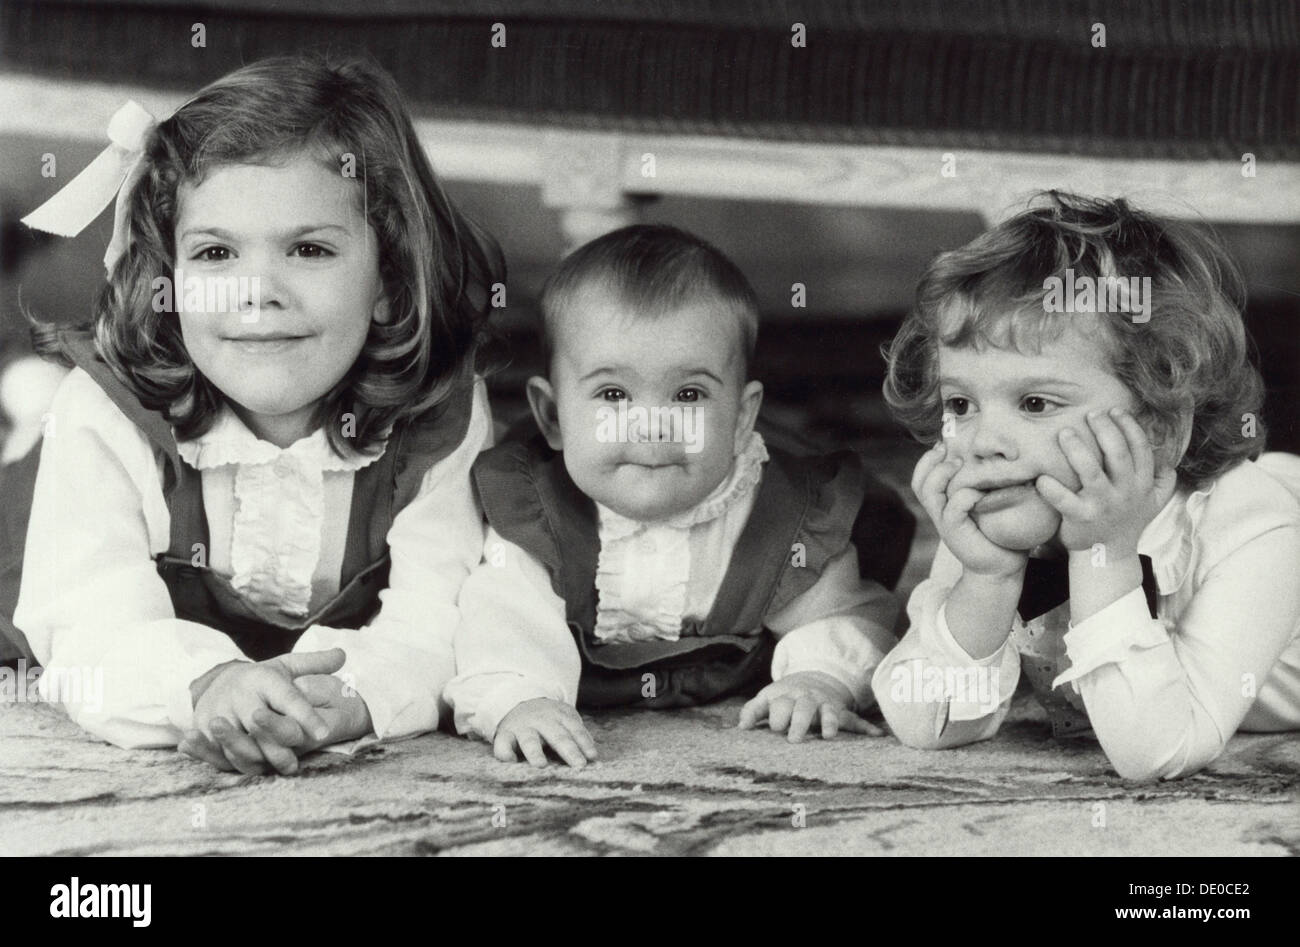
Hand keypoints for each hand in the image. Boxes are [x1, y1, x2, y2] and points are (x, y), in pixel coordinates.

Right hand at [182, 649, 344, 774]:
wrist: (218, 683)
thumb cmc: (263, 680)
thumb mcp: (286, 666)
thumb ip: (314, 664)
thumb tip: (343, 655)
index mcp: (264, 678)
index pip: (288, 697)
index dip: (305, 715)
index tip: (324, 733)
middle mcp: (241, 693)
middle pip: (262, 723)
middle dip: (281, 742)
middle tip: (299, 761)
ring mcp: (220, 711)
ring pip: (241, 742)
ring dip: (262, 758)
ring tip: (287, 768)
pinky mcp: (203, 728)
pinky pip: (221, 751)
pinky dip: (239, 762)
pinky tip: (259, 770)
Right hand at [494, 698, 596, 768]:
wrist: (519, 702)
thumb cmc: (549, 720)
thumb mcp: (564, 720)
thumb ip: (577, 735)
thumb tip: (593, 757)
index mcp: (560, 716)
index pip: (575, 730)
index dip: (584, 743)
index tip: (592, 757)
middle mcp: (542, 721)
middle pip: (557, 736)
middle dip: (569, 750)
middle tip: (579, 765)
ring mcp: (522, 727)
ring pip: (529, 741)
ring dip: (535, 752)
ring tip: (541, 765)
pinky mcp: (504, 735)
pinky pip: (502, 744)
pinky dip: (505, 752)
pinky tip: (510, 762)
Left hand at [738, 671, 883, 741]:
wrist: (812, 679)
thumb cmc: (783, 698)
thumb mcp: (765, 700)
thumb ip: (751, 712)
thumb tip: (741, 727)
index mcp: (784, 696)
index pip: (777, 704)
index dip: (777, 714)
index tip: (774, 727)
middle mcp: (804, 699)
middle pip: (802, 708)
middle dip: (798, 721)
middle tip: (793, 739)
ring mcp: (823, 704)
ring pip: (827, 712)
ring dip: (828, 723)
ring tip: (828, 735)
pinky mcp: (838, 712)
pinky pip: (852, 720)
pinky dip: (866, 727)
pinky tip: (877, 735)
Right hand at [912, 441, 1027, 577]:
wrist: (1002, 566)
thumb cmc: (1001, 532)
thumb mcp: (991, 503)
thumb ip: (986, 484)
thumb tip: (998, 456)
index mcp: (944, 504)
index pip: (921, 478)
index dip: (927, 460)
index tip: (944, 445)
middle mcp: (940, 512)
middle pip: (919, 482)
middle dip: (930, 462)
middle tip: (948, 451)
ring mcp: (945, 523)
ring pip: (929, 492)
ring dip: (942, 474)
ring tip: (959, 465)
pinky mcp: (955, 533)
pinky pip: (952, 509)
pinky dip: (964, 496)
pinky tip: (978, 493)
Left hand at [1034, 409, 1176, 554]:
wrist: (1108, 556)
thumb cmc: (1127, 522)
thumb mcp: (1153, 503)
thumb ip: (1162, 480)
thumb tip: (1167, 457)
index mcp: (1142, 485)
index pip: (1140, 450)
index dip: (1129, 427)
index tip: (1115, 410)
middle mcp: (1125, 494)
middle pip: (1118, 455)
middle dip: (1105, 430)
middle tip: (1091, 414)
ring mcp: (1103, 506)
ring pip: (1091, 472)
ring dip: (1077, 450)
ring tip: (1065, 432)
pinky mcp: (1081, 519)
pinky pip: (1065, 501)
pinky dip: (1052, 489)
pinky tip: (1041, 477)